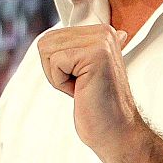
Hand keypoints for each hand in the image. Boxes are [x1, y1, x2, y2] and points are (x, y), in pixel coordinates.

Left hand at [36, 25, 144, 162]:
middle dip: (54, 70)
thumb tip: (49, 39)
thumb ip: (71, 51)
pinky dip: (61, 83)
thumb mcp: (79, 71)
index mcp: (99, 32)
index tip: (80, 79)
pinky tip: (83, 90)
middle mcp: (103, 32)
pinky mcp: (97, 54)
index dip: (55, 66)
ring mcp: (102, 41)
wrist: (117, 131)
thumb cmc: (96, 105)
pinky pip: (55, 63)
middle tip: (81, 85)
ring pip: (47, 51)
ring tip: (83, 87)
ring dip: (57, 76)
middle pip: (45, 42)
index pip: (49, 38)